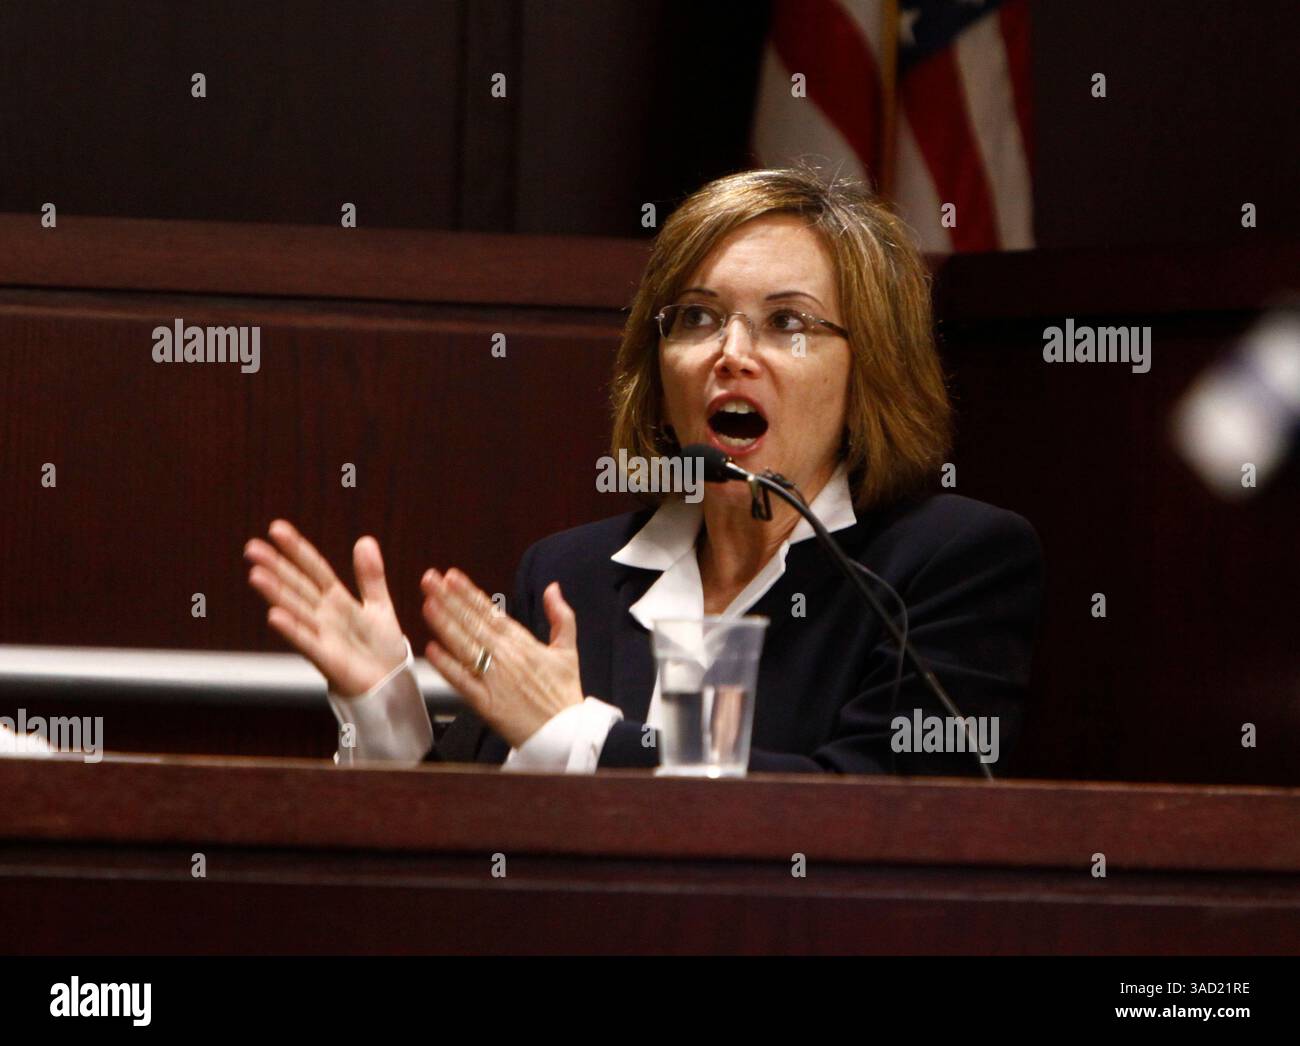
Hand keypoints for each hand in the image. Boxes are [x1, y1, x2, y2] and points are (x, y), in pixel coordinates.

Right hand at [244, 520, 407, 697]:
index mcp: (337, 600)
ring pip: (296, 609)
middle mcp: (324, 615)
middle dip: (276, 567)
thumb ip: (370, 575)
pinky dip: (292, 629)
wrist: (390, 682)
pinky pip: (307, 641)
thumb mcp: (379, 604)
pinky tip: (274, 615)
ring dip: (276, 593)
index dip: (297, 549)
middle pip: (297, 585)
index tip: (276, 528)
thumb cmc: (381, 647)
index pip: (314, 569)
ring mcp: (322, 635)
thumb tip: (365, 540)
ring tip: (256, 574)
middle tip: (251, 548)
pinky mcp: (326, 657)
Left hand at [420, 567, 582, 747]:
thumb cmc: (564, 693)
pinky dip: (447, 665)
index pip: (491, 612)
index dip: (469, 593)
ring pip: (465, 646)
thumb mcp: (568, 650)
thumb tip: (553, 588)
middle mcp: (506, 657)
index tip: (452, 576)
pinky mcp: (486, 704)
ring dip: (444, 624)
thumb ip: (561, 616)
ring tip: (427, 604)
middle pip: (472, 623)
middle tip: (430, 580)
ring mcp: (494, 679)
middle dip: (449, 599)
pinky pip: (463, 681)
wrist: (565, 733)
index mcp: (524, 643)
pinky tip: (432, 649)